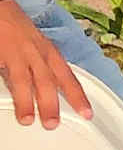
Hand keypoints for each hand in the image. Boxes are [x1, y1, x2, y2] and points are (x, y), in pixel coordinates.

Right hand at [0, 1, 91, 130]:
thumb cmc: (16, 25)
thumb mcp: (37, 45)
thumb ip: (43, 66)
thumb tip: (49, 90)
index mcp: (48, 51)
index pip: (67, 76)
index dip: (78, 96)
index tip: (87, 114)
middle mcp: (35, 52)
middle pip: (46, 81)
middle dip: (51, 104)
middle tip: (52, 124)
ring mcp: (15, 51)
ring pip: (23, 79)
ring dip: (26, 100)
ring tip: (27, 119)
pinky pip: (3, 71)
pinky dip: (5, 87)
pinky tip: (4, 100)